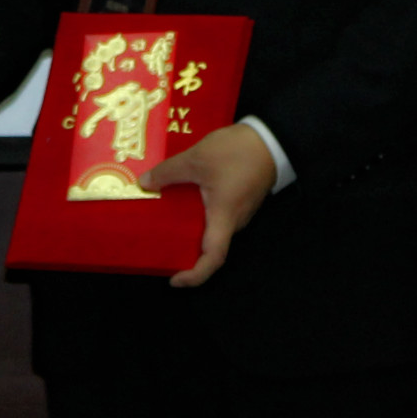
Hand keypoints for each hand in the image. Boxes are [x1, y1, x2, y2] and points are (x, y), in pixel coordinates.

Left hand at [142, 121, 274, 287]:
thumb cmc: (236, 153)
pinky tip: (184, 198)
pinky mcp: (240, 198)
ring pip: (213, 228)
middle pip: (210, 246)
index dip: (194, 275)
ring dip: (191, 229)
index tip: (174, 279)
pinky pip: (218, 214)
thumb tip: (145, 183)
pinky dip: (199, 213)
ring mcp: (239, 210)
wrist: (271, 138)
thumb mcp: (197, 159)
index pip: (212, 259)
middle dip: (186, 251)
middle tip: (160, 245)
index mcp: (224, 218)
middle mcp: (234, 221)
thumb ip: (169, 172)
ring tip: (166, 220)